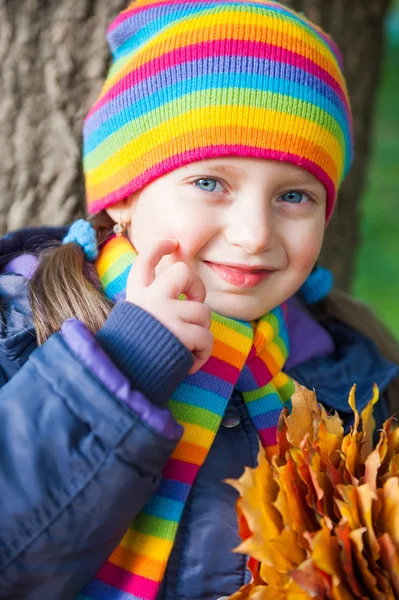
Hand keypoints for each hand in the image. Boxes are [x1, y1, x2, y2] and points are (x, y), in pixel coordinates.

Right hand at [125, 239, 212, 373]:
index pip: (145, 260)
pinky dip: (203, 353)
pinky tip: (190, 363)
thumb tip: (178, 298)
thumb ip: (149, 306)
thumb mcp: (133, 322)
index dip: (159, 247)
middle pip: (183, 272)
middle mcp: (151, 299)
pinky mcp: (180, 334)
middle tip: (192, 304)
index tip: (172, 243)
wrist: (123, 378)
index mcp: (136, 296)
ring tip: (188, 347)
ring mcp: (166, 314)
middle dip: (196, 286)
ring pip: (203, 311)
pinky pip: (206, 338)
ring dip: (201, 332)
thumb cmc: (132, 354)